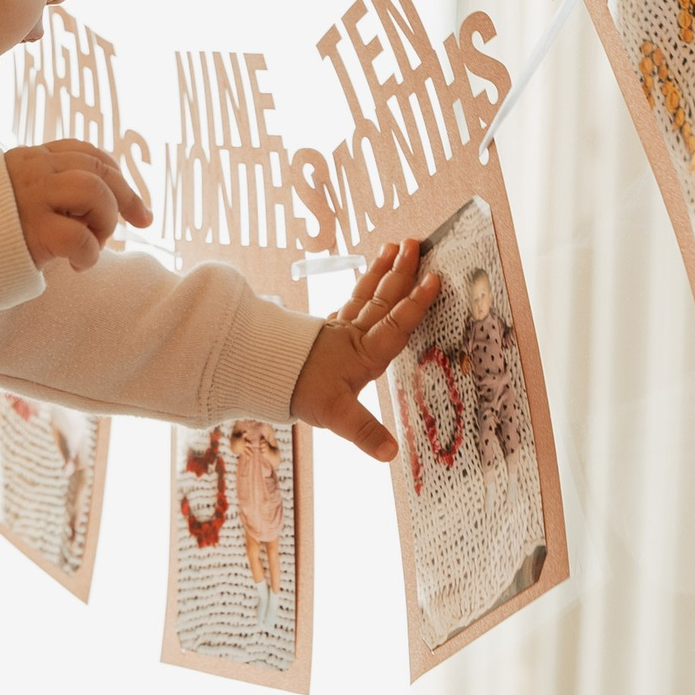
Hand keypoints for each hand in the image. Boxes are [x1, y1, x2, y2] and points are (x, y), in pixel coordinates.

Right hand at [4, 139, 151, 273]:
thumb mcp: (10, 194)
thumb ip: (43, 189)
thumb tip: (93, 202)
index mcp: (28, 158)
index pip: (84, 151)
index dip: (115, 172)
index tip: (129, 196)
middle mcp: (32, 171)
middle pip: (98, 168)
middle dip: (127, 196)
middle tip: (142, 220)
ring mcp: (32, 198)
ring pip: (95, 191)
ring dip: (106, 221)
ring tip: (94, 244)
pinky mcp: (33, 232)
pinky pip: (82, 238)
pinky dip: (90, 255)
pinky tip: (76, 267)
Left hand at [289, 238, 442, 462]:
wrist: (261, 376)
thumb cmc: (302, 392)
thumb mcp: (337, 415)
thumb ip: (365, 432)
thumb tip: (391, 452)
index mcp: (365, 353)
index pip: (396, 323)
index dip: (416, 302)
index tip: (433, 276)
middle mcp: (355, 335)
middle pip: (383, 298)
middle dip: (401, 271)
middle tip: (417, 242)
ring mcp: (340, 329)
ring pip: (366, 293)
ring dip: (382, 270)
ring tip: (394, 245)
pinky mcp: (327, 331)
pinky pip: (351, 301)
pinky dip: (363, 287)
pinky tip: (367, 280)